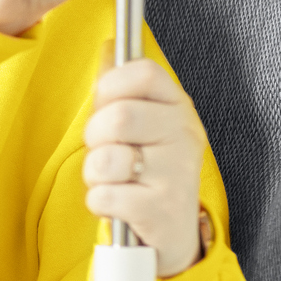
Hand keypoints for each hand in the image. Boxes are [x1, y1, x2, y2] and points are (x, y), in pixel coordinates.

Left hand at [83, 51, 206, 276]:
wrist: (169, 234)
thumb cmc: (147, 171)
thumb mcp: (142, 125)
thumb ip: (123, 88)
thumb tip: (109, 47)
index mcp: (178, 108)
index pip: (144, 71)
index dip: (111, 85)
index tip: (106, 105)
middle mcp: (185, 136)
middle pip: (120, 115)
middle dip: (96, 135)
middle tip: (105, 150)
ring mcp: (178, 173)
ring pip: (109, 158)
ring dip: (95, 172)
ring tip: (112, 178)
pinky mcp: (162, 210)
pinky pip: (106, 195)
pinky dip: (99, 201)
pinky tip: (117, 203)